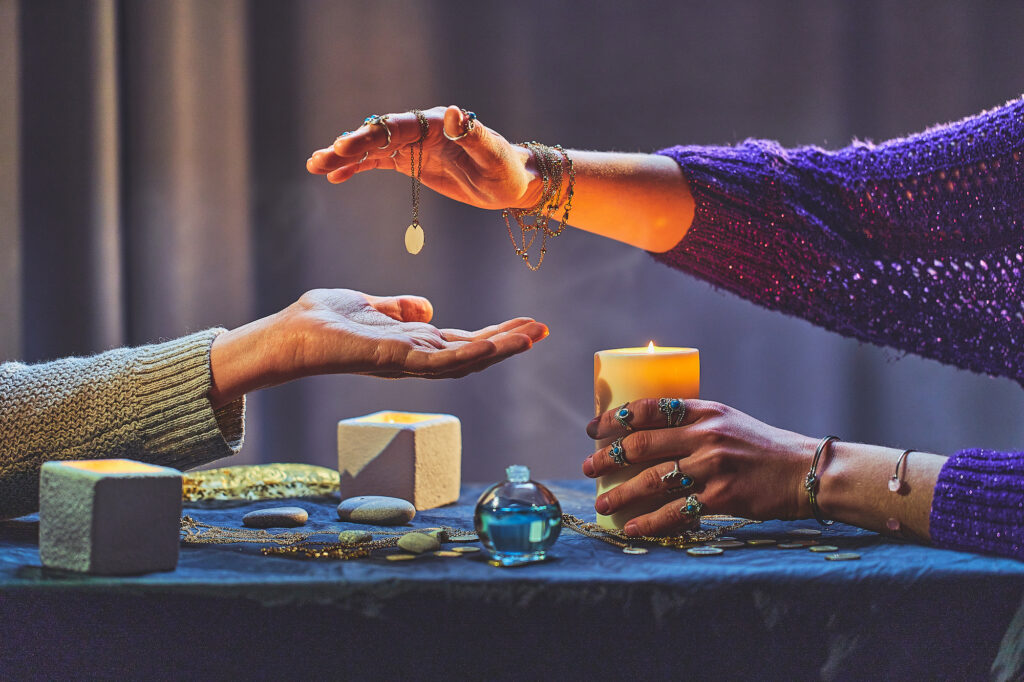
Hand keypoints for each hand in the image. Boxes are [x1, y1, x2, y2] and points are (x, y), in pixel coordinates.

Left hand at [208, 288, 547, 407]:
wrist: (289, 335)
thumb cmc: (320, 322)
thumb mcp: (367, 306)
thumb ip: (397, 309)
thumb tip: (425, 307)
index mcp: (413, 345)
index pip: (464, 341)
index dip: (497, 335)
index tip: (528, 323)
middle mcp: (415, 359)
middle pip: (472, 353)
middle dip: (508, 343)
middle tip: (543, 330)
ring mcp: (406, 363)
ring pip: (463, 360)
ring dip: (499, 350)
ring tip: (531, 336)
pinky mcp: (392, 361)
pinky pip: (437, 362)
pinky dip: (467, 354)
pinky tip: (492, 345)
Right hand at [306, 106, 539, 210]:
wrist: (512, 183)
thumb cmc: (506, 170)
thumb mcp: (493, 156)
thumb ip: (473, 135)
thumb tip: (453, 113)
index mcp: (438, 124)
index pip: (398, 128)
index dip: (371, 137)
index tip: (346, 147)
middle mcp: (422, 130)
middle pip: (379, 136)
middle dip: (349, 147)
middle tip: (321, 159)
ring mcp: (415, 146)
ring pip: (374, 149)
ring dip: (345, 157)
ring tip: (315, 165)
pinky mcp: (413, 162)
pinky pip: (380, 163)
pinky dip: (357, 169)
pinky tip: (335, 177)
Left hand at [583, 399, 815, 536]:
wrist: (805, 472)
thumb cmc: (761, 448)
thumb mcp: (728, 422)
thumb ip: (692, 424)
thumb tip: (645, 433)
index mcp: (704, 411)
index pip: (648, 408)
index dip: (614, 418)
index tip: (593, 429)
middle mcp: (705, 436)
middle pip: (642, 444)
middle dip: (607, 457)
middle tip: (587, 467)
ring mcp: (712, 467)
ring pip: (652, 480)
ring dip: (621, 493)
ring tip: (602, 502)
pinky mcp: (720, 497)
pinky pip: (675, 511)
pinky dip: (649, 521)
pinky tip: (631, 527)